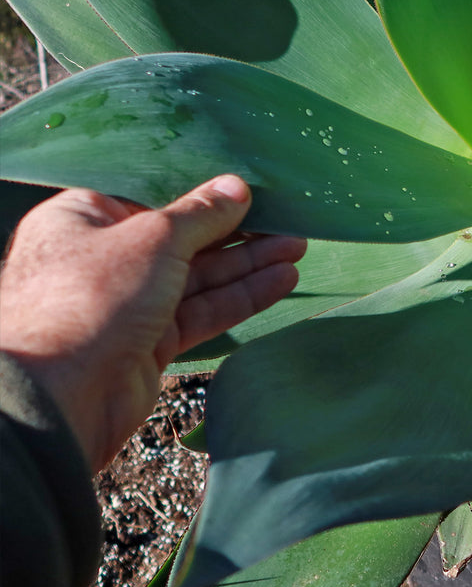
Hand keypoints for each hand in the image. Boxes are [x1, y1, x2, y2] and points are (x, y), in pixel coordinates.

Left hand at [0, 175, 305, 470]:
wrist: (60, 399)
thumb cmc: (93, 296)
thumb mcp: (155, 238)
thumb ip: (201, 214)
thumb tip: (236, 187)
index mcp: (84, 218)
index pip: (152, 196)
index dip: (202, 194)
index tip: (249, 189)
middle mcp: (104, 258)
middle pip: (183, 238)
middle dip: (237, 232)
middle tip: (287, 221)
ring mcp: (128, 304)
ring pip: (199, 276)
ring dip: (248, 264)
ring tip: (297, 248)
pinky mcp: (150, 343)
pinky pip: (202, 310)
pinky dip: (240, 296)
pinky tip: (282, 280)